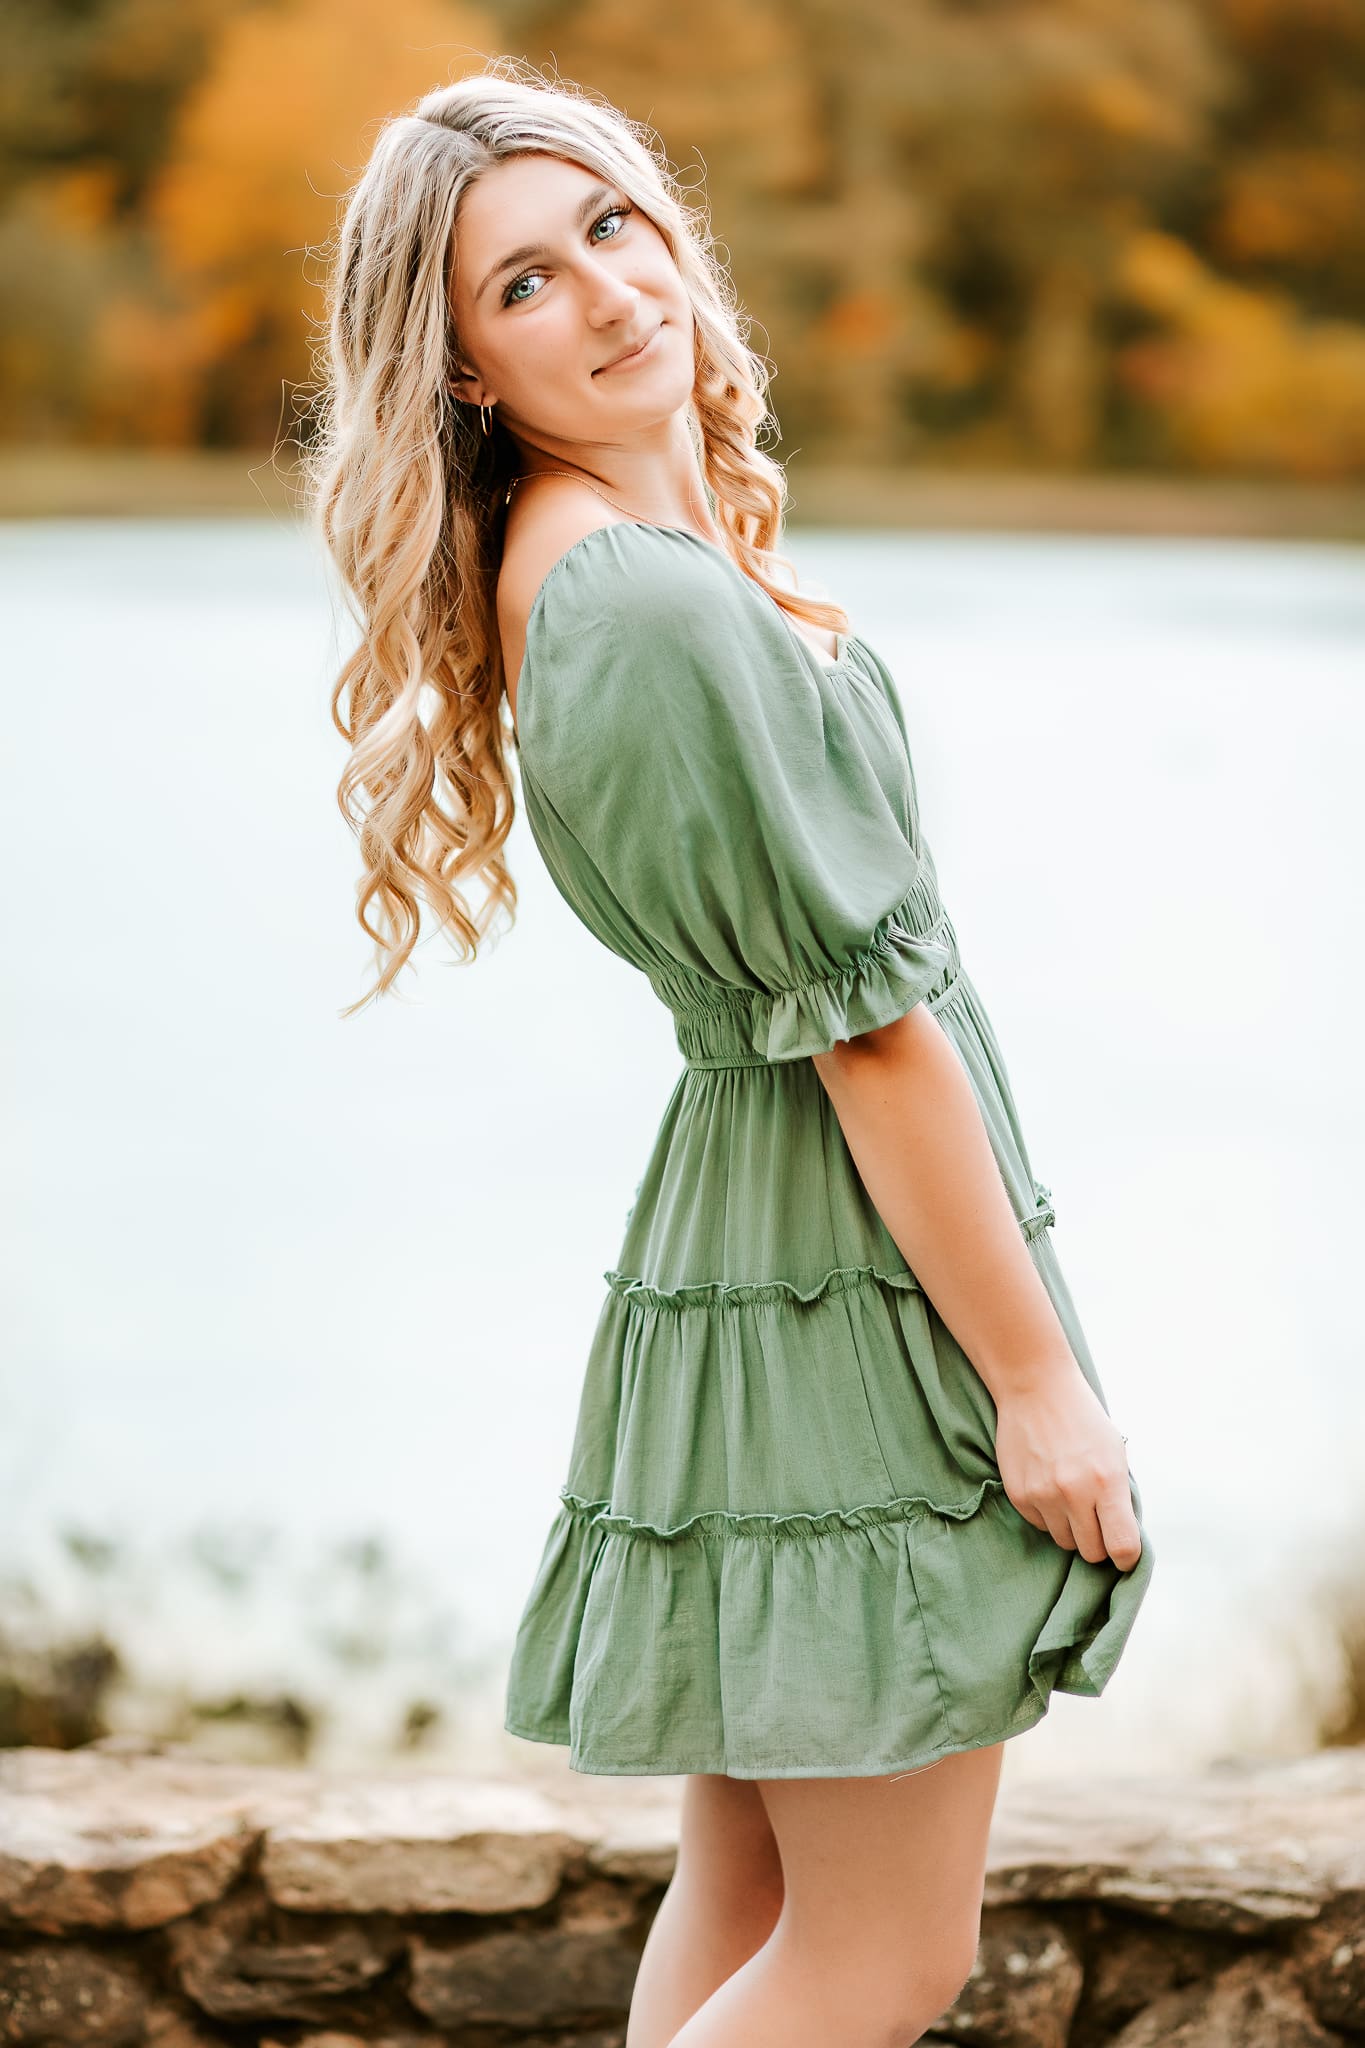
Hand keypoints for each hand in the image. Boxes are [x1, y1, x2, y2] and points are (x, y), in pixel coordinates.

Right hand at [993, 1368, 1142, 1570]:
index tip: (1125, 1555)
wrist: (1036, 1388)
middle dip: (1099, 1543)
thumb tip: (1121, 1537)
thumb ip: (1118, 1497)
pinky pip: (1040, 1525)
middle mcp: (1074, 1493)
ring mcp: (1043, 1495)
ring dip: (1072, 1529)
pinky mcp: (1019, 1495)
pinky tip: (1049, 1487)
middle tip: (1097, 1522)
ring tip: (1071, 1498)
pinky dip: (1048, 1515)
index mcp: (1106, 1481)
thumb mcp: (1114, 1452)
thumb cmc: (1082, 1418)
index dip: (1126, 1557)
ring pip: (1064, 1542)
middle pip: (1092, 1552)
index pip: (1122, 1546)